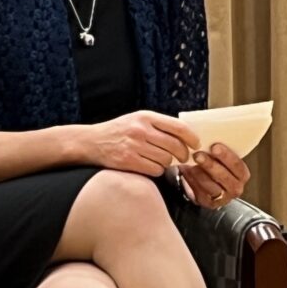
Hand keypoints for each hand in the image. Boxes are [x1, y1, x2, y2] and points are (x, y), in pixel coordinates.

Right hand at [83, 110, 198, 176]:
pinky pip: (155, 169)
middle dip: (183, 154)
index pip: (179, 127)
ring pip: (166, 159)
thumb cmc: (119, 131)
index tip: (196, 144)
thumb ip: (159, 124)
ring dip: (168, 163)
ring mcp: (134, 146)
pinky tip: (151, 165)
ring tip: (161, 160)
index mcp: (146, 117)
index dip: (192, 138)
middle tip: (183, 157)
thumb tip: (187, 134)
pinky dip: (157, 170)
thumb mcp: (138, 119)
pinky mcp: (128, 161)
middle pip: (175, 146)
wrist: (90, 141)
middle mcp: (140, 130)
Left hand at [179, 142, 250, 209]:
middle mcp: (236, 188)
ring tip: (189, 163)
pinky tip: (187, 171)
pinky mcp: (210, 204)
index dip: (227, 156)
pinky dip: (192, 181)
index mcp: (242, 174)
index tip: (215, 147)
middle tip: (198, 155)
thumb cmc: (216, 165)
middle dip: (210, 165)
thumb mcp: (222, 158)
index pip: (238, 166)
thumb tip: (210, 135)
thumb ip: (219, 151)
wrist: (205, 183)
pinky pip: (200, 193)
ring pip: (211, 187)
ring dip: (199, 174)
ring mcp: (223, 198)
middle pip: (224, 177)